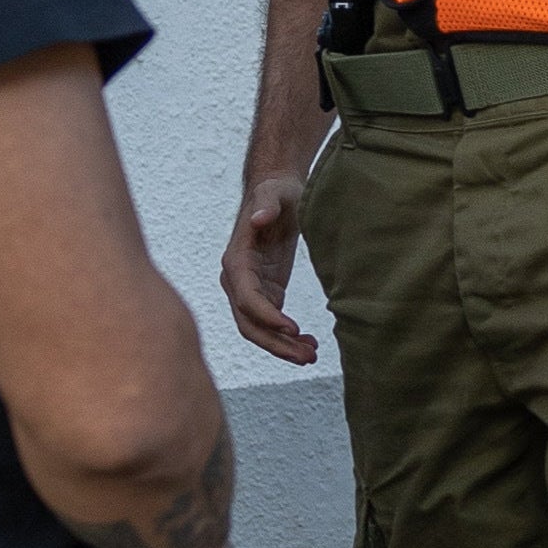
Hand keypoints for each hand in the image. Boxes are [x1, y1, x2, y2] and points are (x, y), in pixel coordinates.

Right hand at [220, 168, 316, 367]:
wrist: (277, 193)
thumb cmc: (276, 191)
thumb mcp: (276, 193)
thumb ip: (267, 205)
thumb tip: (258, 218)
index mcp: (236, 261)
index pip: (247, 298)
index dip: (268, 316)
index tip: (292, 327)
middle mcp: (237, 281)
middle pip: (250, 324)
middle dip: (276, 343)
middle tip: (306, 356)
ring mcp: (250, 290)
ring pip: (260, 330)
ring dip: (283, 348)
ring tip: (311, 356)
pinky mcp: (266, 293)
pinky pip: (272, 325)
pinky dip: (288, 338)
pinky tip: (310, 345)